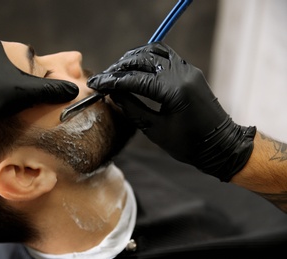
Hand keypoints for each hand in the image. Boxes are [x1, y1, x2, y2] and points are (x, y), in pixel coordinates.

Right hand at [88, 42, 255, 180]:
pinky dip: (148, 59)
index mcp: (175, 91)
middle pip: (143, 59)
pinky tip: (137, 69)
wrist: (221, 145)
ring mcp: (188, 70)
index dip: (112, 81)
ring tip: (118, 71)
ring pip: (155, 52)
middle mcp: (183, 74)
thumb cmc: (190, 145)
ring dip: (134, 59)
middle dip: (120, 67)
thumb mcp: (155, 130)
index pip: (135, 79)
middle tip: (105, 79)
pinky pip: (165, 57)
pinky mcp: (190, 72)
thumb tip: (114, 94)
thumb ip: (132, 109)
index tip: (96, 84)